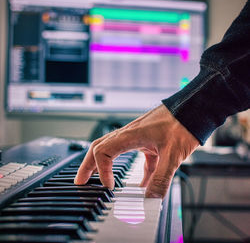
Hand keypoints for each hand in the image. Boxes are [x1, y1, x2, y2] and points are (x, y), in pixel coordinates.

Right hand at [74, 104, 198, 197]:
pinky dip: (132, 171)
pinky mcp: (147, 140)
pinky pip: (133, 155)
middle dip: (87, 165)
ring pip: (113, 149)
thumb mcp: (172, 155)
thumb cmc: (182, 124)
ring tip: (100, 181)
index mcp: (130, 135)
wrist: (194, 109)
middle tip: (80, 181)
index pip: (102, 152)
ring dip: (104, 165)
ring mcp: (137, 136)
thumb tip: (151, 199)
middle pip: (99, 148)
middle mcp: (129, 134)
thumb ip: (161, 178)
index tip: (109, 187)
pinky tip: (140, 184)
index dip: (101, 171)